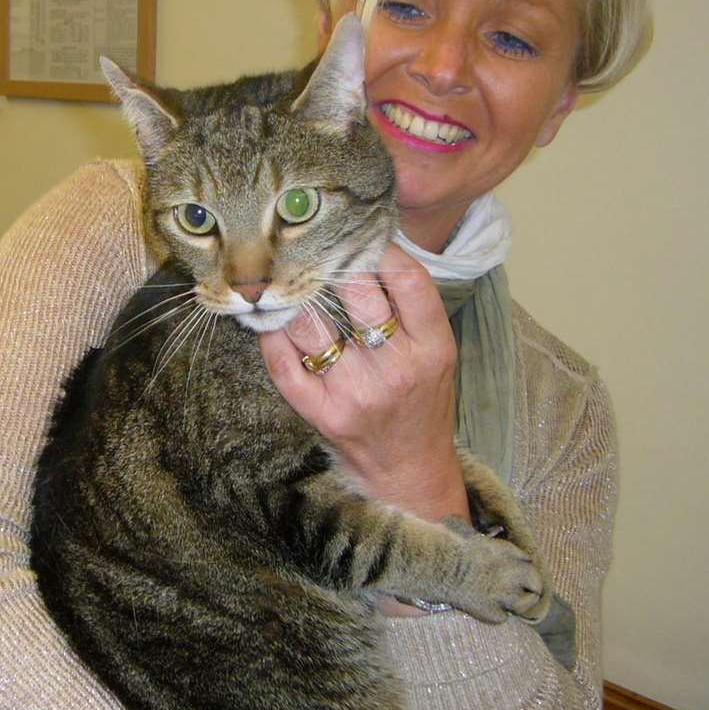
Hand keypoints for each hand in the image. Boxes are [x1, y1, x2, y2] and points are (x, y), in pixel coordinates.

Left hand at [259, 243, 469, 524]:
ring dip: (294, 296)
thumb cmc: (423, 402)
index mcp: (432, 348)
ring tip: (288, 281)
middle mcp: (395, 369)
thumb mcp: (436, 352)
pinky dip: (272, 335)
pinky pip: (283, 362)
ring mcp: (355, 392)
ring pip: (310, 322)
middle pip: (356, 293)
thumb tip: (371, 247)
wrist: (408, 471)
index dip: (381, 249)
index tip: (363, 238)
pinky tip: (272, 320)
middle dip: (333, 265)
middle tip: (316, 251)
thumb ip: (412, 306)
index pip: (408, 280)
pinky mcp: (321, 413)